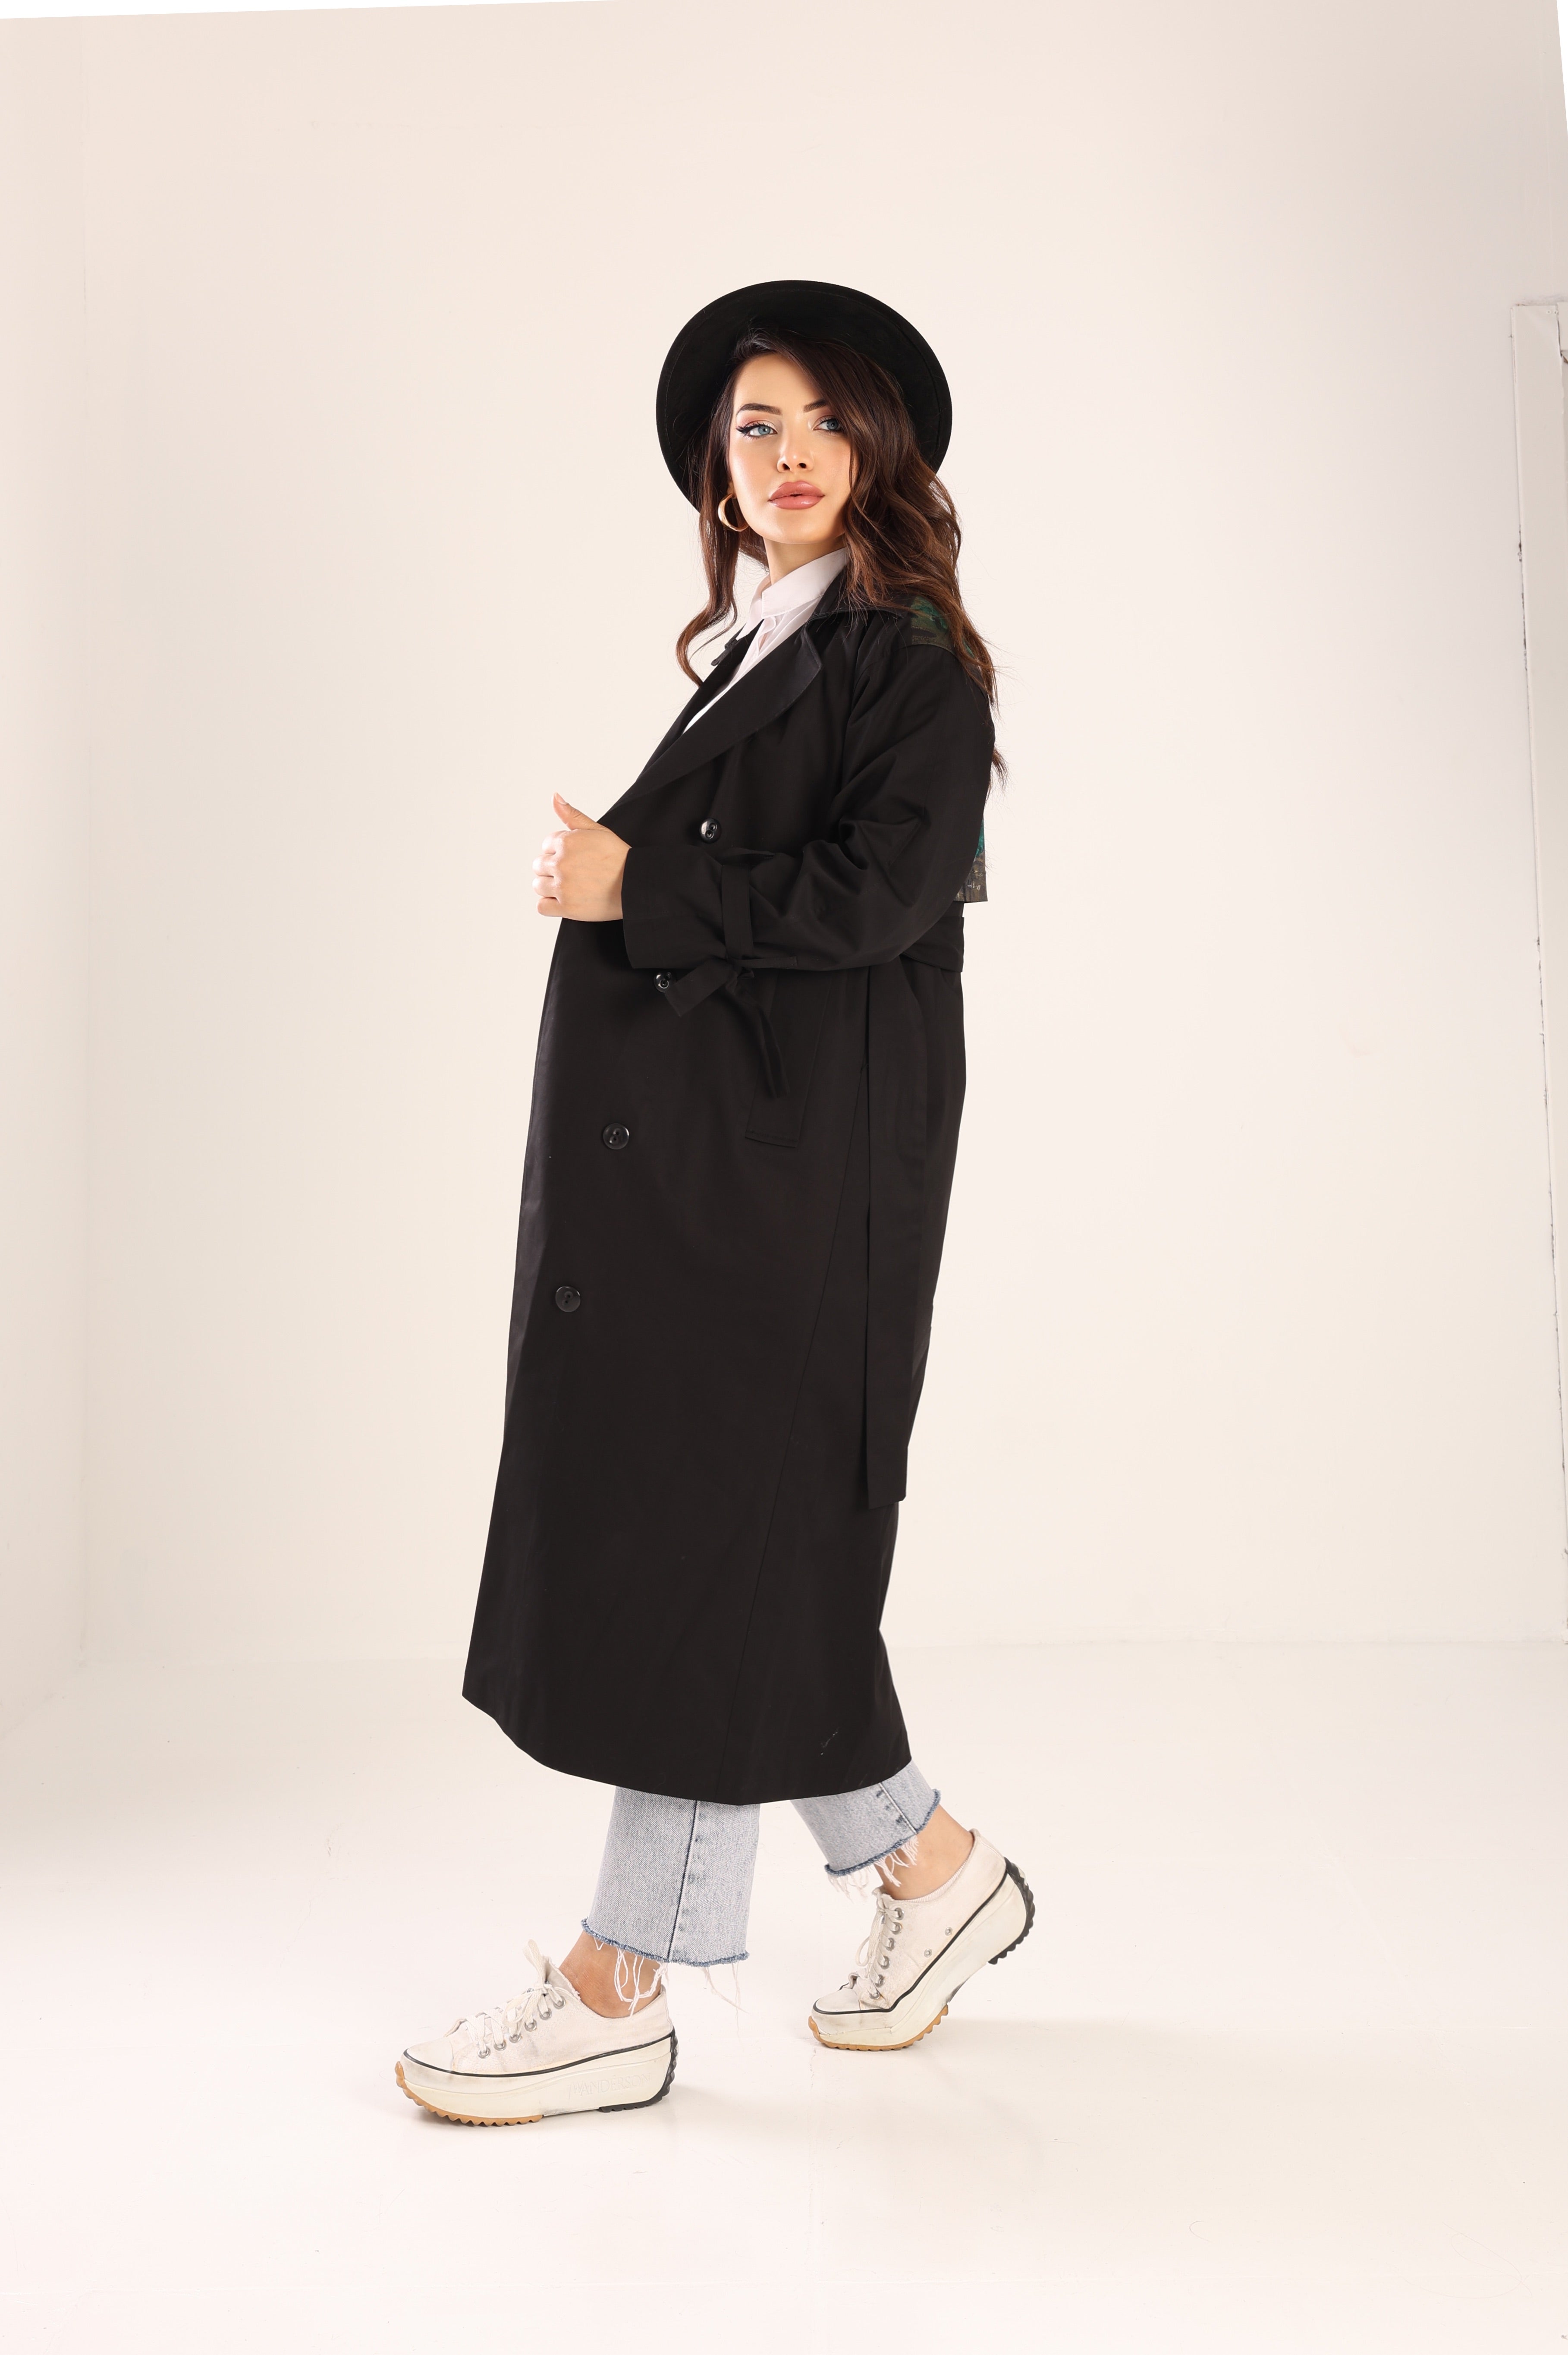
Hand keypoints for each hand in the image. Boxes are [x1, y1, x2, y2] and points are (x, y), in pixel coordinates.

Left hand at [533, 795, 629, 921]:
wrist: (636, 885)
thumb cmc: (619, 857)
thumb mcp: (597, 830)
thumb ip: (572, 815)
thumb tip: (554, 796)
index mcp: (566, 842)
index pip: (546, 845)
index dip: (559, 852)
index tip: (575, 858)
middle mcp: (561, 864)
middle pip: (539, 866)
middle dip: (552, 869)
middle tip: (574, 874)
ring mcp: (563, 887)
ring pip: (538, 886)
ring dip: (549, 886)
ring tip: (569, 887)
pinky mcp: (566, 908)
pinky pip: (542, 907)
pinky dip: (549, 905)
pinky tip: (564, 900)